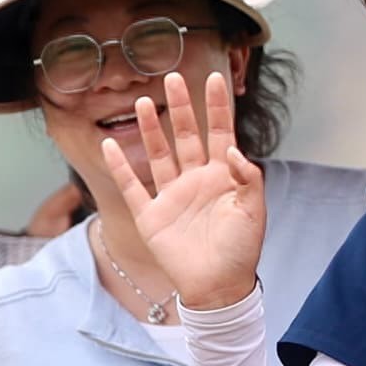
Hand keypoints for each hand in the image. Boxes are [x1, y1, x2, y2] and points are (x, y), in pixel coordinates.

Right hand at [90, 72, 264, 310]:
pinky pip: (132, 187)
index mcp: (223, 177)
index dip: (217, 106)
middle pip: (187, 136)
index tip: (213, 77)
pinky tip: (111, 144)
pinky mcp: (151, 216)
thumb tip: (232, 149)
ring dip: (152, 129)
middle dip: (181, 107)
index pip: (220, 133)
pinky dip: (121, 166)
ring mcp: (171, 196)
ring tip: (144, 102)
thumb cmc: (241, 251)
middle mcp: (195, 181)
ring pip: (159, 155)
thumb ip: (247, 177)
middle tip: (173, 78)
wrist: (218, 288)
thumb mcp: (254, 211)